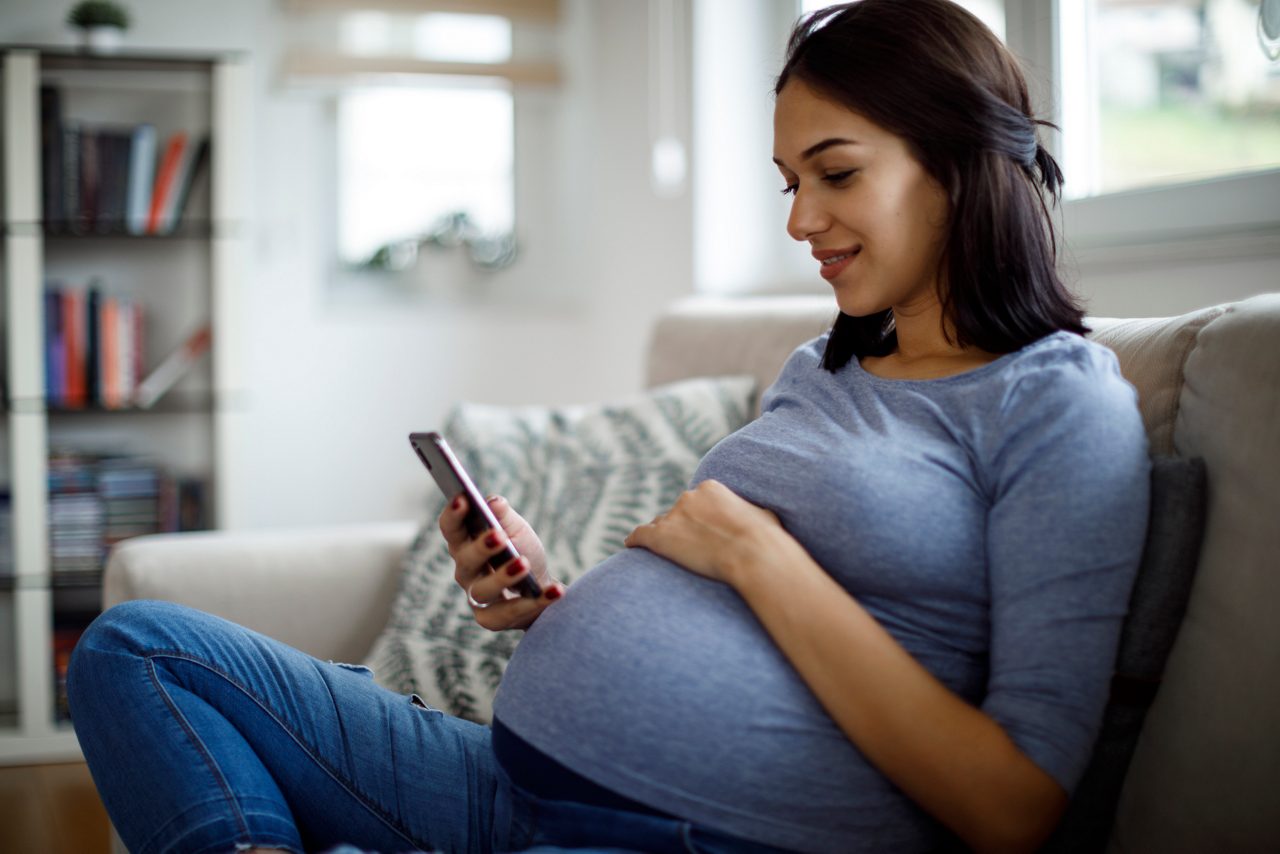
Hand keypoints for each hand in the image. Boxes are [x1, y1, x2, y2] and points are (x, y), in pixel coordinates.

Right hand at [439, 495, 564, 630]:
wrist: (539, 588)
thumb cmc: (521, 552)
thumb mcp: (517, 530)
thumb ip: (504, 516)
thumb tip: (494, 502)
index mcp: (465, 543)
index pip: (451, 528)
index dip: (453, 515)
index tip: (463, 500)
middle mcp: (465, 571)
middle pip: (465, 560)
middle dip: (481, 548)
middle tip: (498, 535)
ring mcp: (476, 597)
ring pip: (483, 590)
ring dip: (504, 576)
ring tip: (524, 563)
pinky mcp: (491, 619)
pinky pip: (509, 613)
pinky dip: (535, 602)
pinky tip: (555, 590)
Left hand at [624, 480, 788, 586]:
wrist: (753, 554)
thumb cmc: (765, 538)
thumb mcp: (763, 514)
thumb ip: (750, 511)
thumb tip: (756, 514)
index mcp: (711, 488)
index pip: (695, 502)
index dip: (697, 518)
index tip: (701, 531)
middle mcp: (688, 497)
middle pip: (676, 513)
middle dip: (681, 527)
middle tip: (688, 546)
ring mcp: (672, 516)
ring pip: (660, 525)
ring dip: (663, 536)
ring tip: (665, 551)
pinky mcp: (660, 537)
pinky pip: (640, 535)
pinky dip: (635, 540)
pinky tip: (631, 545)